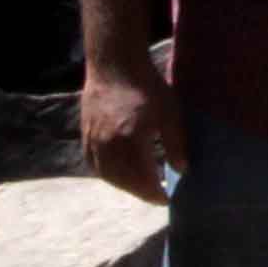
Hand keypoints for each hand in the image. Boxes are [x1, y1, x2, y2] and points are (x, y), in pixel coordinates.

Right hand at [79, 60, 179, 203]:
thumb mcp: (170, 114)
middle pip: (122, 181)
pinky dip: (108, 174)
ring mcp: (93, 141)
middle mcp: (107, 145)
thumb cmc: (147, 88)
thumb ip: (175, 144)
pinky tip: (120, 174)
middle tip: (156, 196)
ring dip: (124, 186)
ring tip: (141, 188)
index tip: (168, 200)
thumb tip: (181, 170)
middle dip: (140, 192)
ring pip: (106, 174)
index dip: (154, 193)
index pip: (142, 179)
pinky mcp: (85, 135)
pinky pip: (94, 164)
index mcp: (130, 141)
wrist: (114, 67)